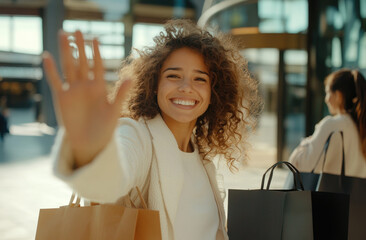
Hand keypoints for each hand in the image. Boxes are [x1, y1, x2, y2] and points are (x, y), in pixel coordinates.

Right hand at [43, 30, 131, 166]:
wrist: (91, 143)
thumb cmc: (105, 128)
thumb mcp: (114, 110)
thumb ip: (121, 93)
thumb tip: (131, 77)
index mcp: (99, 87)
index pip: (97, 65)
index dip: (95, 52)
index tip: (95, 38)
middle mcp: (85, 86)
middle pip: (81, 62)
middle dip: (79, 46)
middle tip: (76, 29)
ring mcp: (73, 91)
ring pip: (68, 67)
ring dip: (65, 51)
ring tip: (62, 34)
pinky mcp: (61, 98)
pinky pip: (55, 81)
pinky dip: (50, 70)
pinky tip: (47, 56)